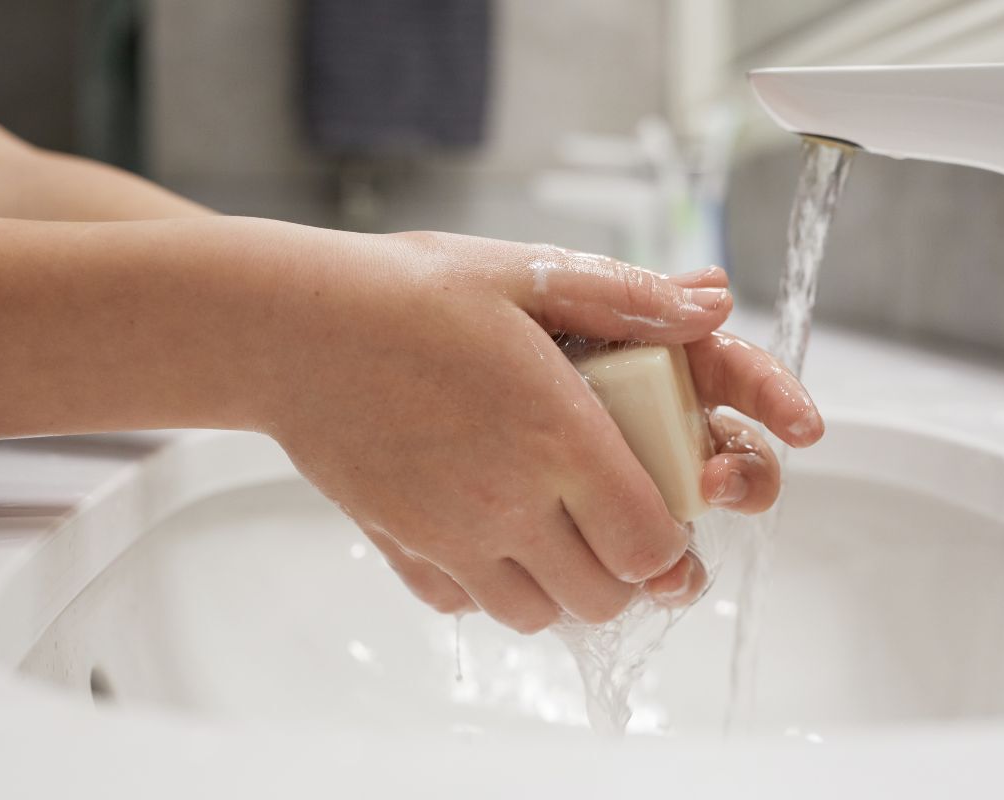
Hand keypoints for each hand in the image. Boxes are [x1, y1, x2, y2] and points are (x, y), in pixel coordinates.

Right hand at [266, 231, 820, 631]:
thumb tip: (714, 306)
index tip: (661, 504)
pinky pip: (466, 606)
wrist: (289, 325)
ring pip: (538, 616)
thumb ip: (628, 298)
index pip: (649, 543)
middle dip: (627, 570)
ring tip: (558, 528)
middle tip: (616, 519)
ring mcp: (449, 537)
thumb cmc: (406, 292)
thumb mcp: (526, 273)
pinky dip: (492, 586)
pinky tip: (489, 529)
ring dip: (564, 585)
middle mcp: (507, 503)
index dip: (671, 536)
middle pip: (603, 597)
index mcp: (556, 436)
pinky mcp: (401, 548)